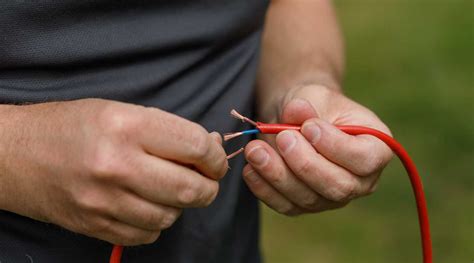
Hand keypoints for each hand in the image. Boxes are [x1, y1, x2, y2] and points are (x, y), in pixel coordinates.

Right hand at [0, 99, 227, 244]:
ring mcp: (104, 201)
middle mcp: (117, 165)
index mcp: (127, 126)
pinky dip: (156, 221)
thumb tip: (211, 147)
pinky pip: (148, 234)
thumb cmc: (72, 126)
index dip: (215, 156)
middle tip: (205, 179)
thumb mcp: (121, 110)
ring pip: (171, 216)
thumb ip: (168, 130)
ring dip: (180, 204)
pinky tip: (145, 203)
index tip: (214, 159)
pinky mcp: (95, 225)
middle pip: (191, 189)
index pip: (196, 146)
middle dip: (209, 186)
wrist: (15, 154)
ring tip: (167, 188)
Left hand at [243, 85, 392, 215]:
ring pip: (308, 198)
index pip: (365, 159)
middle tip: (282, 138)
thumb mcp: (313, 94)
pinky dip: (265, 189)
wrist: (295, 118)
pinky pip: (286, 205)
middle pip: (338, 186)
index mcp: (376, 149)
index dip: (335, 147)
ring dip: (278, 175)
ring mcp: (332, 197)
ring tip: (255, 150)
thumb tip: (296, 111)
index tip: (309, 127)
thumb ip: (307, 102)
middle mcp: (360, 180)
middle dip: (305, 164)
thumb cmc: (314, 104)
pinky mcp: (304, 204)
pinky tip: (250, 170)